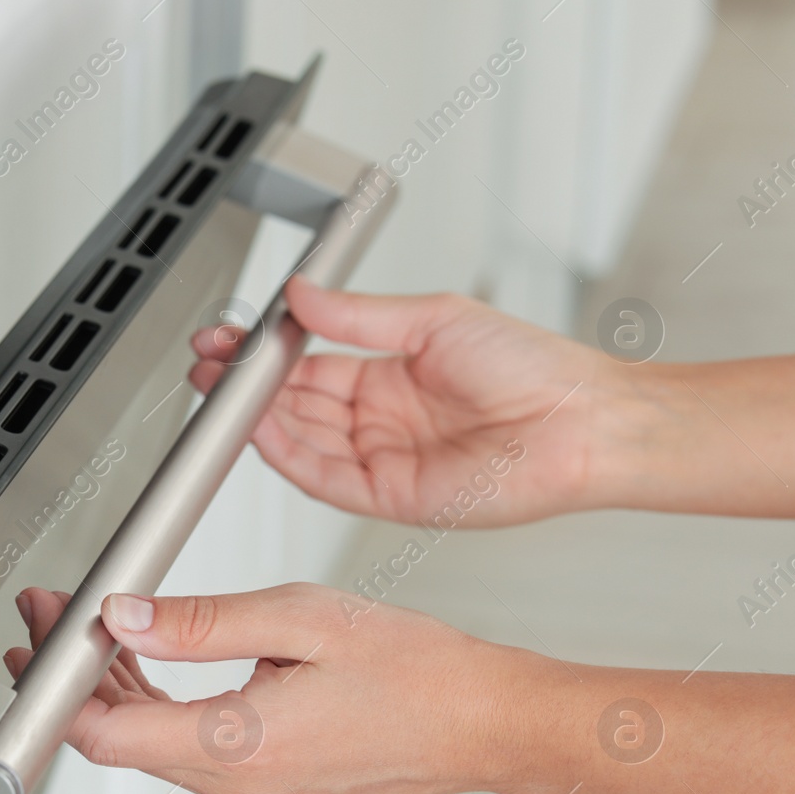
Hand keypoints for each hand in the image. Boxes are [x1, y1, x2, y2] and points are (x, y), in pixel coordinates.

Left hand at [5, 584, 527, 793]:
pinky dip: (159, 703)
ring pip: (152, 742)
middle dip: (76, 676)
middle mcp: (238, 786)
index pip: (107, 735)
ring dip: (116, 686)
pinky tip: (152, 658)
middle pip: (120, 739)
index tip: (36, 640)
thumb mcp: (300, 618)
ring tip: (95, 626)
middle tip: (53, 615)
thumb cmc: (418, 671)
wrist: (486, 723)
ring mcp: (253, 793)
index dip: (56, 688)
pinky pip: (190, 746)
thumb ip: (200, 621)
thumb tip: (123, 617)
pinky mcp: (270, 785)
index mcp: (239, 747)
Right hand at [190, 276, 625, 526]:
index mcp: (389, 376)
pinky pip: (323, 478)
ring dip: (258, 419)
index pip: (307, 366)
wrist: (584, 423)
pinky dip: (287, 455)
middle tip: (210, 367)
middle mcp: (379, 421)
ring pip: (300, 442)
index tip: (228, 339)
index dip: (263, 356)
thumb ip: (358, 316)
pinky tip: (263, 429)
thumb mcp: (434, 320)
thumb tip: (301, 296)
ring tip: (224, 393)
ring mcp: (381, 460)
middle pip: (294, 405)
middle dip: (247, 387)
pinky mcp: (390, 497)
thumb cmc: (534, 368)